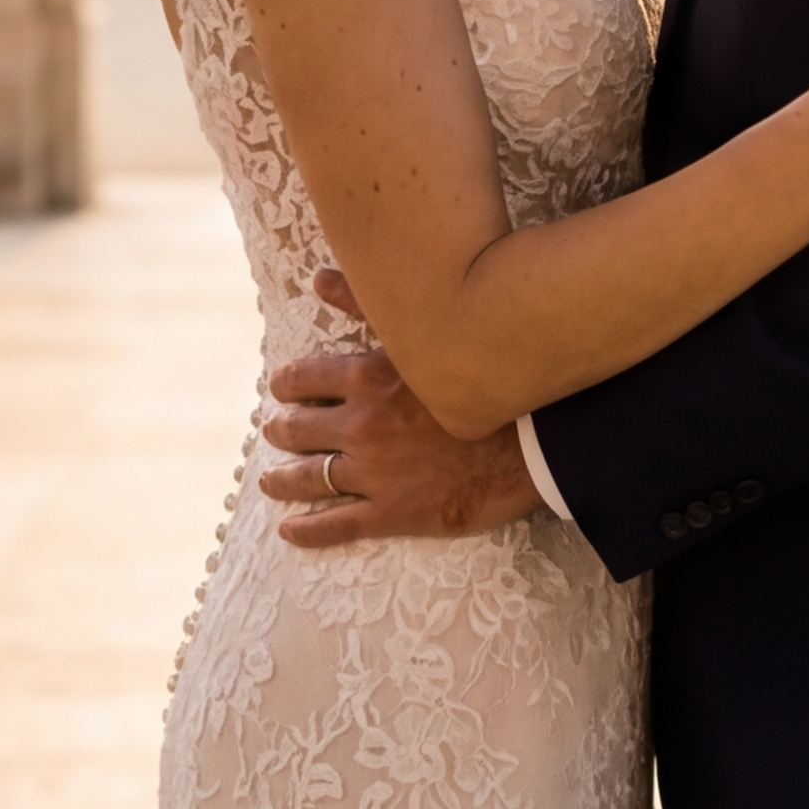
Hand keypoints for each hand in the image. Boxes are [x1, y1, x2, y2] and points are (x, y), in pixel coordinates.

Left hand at [255, 274, 536, 548]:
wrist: (537, 439)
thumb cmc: (487, 377)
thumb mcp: (423, 333)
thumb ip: (365, 303)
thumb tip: (318, 278)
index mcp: (366, 378)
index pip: (302, 379)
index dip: (287, 384)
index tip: (283, 388)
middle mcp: (361, 426)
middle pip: (298, 430)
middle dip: (281, 430)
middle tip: (275, 432)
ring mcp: (375, 473)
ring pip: (308, 479)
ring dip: (282, 479)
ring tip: (271, 481)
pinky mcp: (394, 512)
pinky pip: (337, 526)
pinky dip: (308, 530)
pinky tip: (290, 530)